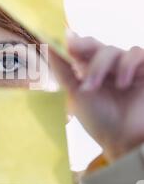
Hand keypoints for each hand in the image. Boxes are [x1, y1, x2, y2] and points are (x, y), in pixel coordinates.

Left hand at [50, 34, 143, 161]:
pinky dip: (128, 63)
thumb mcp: (75, 93)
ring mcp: (127, 67)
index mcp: (90, 68)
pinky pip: (138, 53)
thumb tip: (48, 44)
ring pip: (114, 50)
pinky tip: (122, 83)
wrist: (122, 140)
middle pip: (96, 45)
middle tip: (82, 75)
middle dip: (86, 56)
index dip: (76, 42)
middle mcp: (108, 65)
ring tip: (95, 87)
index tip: (68, 46)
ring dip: (102, 65)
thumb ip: (63, 69)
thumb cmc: (98, 119)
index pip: (83, 46)